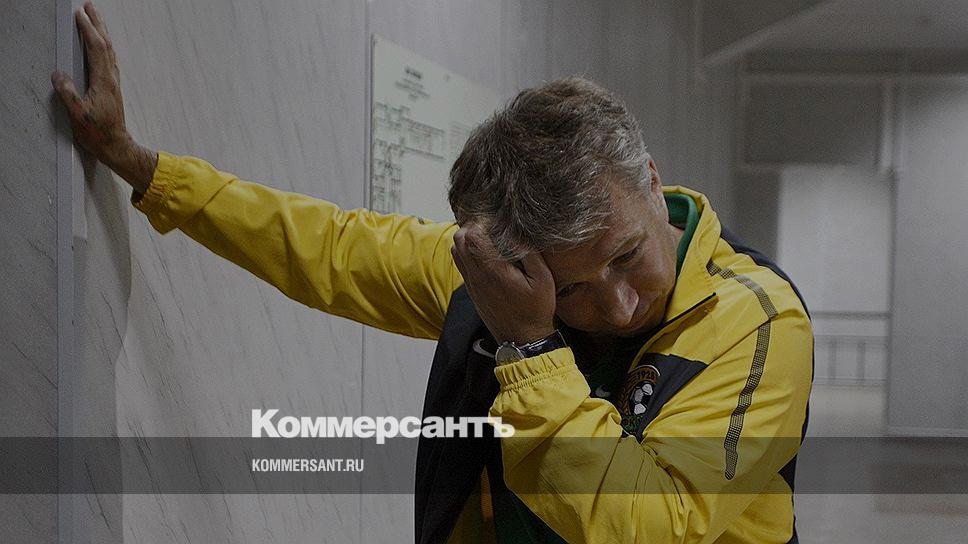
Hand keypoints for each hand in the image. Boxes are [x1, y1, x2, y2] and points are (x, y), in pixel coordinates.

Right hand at [50, 1, 155, 193]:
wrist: (115, 145)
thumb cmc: (97, 133)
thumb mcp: (78, 115)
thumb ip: (68, 94)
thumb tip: (58, 75)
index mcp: (103, 81)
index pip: (97, 48)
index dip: (88, 30)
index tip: (80, 15)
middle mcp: (111, 78)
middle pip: (106, 44)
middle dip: (98, 24)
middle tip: (90, 7)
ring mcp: (113, 82)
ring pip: (109, 51)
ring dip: (102, 32)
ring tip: (94, 19)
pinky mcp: (112, 87)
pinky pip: (109, 60)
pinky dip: (104, 46)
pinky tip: (101, 46)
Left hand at [450, 223, 556, 344]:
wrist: (522, 339)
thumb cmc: (536, 310)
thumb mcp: (543, 279)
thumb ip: (529, 252)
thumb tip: (515, 231)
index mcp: (493, 270)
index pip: (472, 235)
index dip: (484, 222)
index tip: (499, 223)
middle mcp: (476, 275)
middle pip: (459, 238)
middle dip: (474, 227)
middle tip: (494, 228)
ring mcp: (471, 283)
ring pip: (456, 250)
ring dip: (469, 239)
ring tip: (490, 239)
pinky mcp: (471, 289)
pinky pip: (460, 263)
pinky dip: (468, 252)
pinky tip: (487, 254)